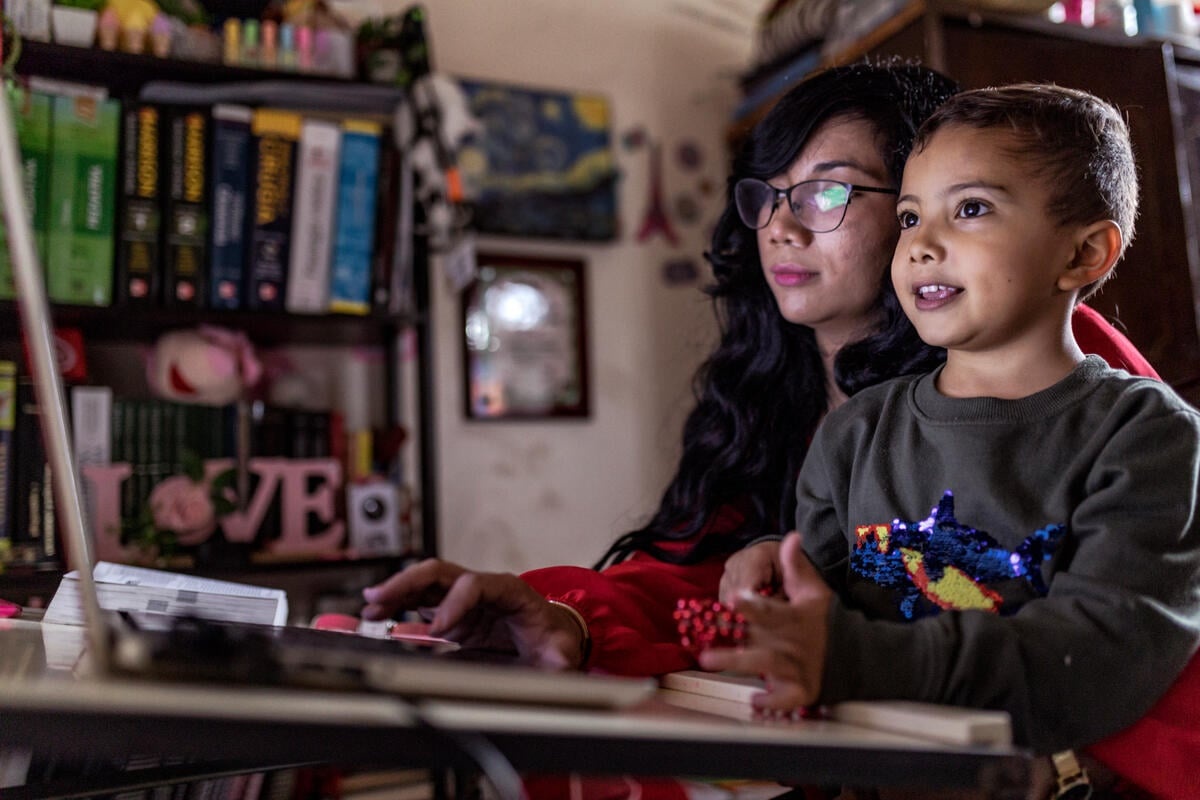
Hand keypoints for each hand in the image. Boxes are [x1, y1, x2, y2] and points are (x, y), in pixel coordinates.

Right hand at [362, 559, 587, 668]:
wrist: (551, 640)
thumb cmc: (554, 641)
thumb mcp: (562, 654)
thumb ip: (560, 661)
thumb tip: (560, 666)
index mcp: (509, 591)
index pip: (475, 585)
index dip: (454, 605)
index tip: (439, 630)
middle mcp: (481, 590)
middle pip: (440, 573)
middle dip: (408, 583)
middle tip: (379, 599)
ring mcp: (464, 602)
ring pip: (424, 587)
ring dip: (396, 594)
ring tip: (370, 607)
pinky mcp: (453, 619)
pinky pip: (421, 609)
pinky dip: (399, 612)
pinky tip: (378, 620)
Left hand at [699, 532, 831, 709]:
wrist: (853, 653)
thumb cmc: (824, 619)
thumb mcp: (813, 590)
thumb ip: (796, 566)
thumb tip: (791, 536)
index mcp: (793, 617)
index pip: (770, 610)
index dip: (752, 606)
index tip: (734, 599)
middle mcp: (792, 643)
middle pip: (759, 644)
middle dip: (733, 647)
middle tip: (704, 651)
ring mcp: (796, 668)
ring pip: (766, 667)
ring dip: (739, 667)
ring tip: (711, 665)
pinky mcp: (801, 690)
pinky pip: (786, 698)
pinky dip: (772, 701)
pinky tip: (754, 701)